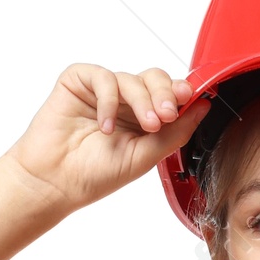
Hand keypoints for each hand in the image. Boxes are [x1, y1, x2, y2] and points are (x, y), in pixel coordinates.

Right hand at [8, 63, 210, 215]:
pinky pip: (103, 77)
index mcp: (143, 118)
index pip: (168, 95)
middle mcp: (125, 101)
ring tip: (142, 126)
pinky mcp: (79, 81)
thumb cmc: (95, 175)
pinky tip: (105, 125)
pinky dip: (109, 99)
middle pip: (154, 78)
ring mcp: (102, 90)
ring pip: (132, 78)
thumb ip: (175, 132)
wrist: (55, 182)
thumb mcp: (145, 157)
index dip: (180, 93)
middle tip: (165, 115)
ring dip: (141, 101)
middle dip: (164, 94)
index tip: (189, 98)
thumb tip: (203, 106)